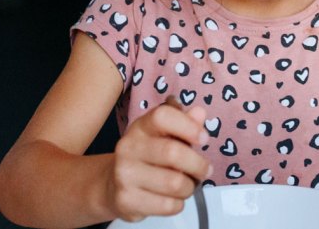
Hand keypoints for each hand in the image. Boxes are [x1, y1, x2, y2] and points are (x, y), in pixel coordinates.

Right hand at [106, 100, 210, 221]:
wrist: (113, 185)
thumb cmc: (148, 157)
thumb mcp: (165, 136)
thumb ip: (185, 123)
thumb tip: (199, 113)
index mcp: (141, 127)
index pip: (163, 116)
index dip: (189, 126)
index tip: (204, 138)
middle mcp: (128, 147)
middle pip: (173, 153)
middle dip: (198, 165)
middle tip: (205, 170)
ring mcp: (125, 175)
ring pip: (174, 183)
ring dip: (189, 187)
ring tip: (187, 185)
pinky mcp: (126, 200)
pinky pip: (168, 205)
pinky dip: (178, 203)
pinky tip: (172, 198)